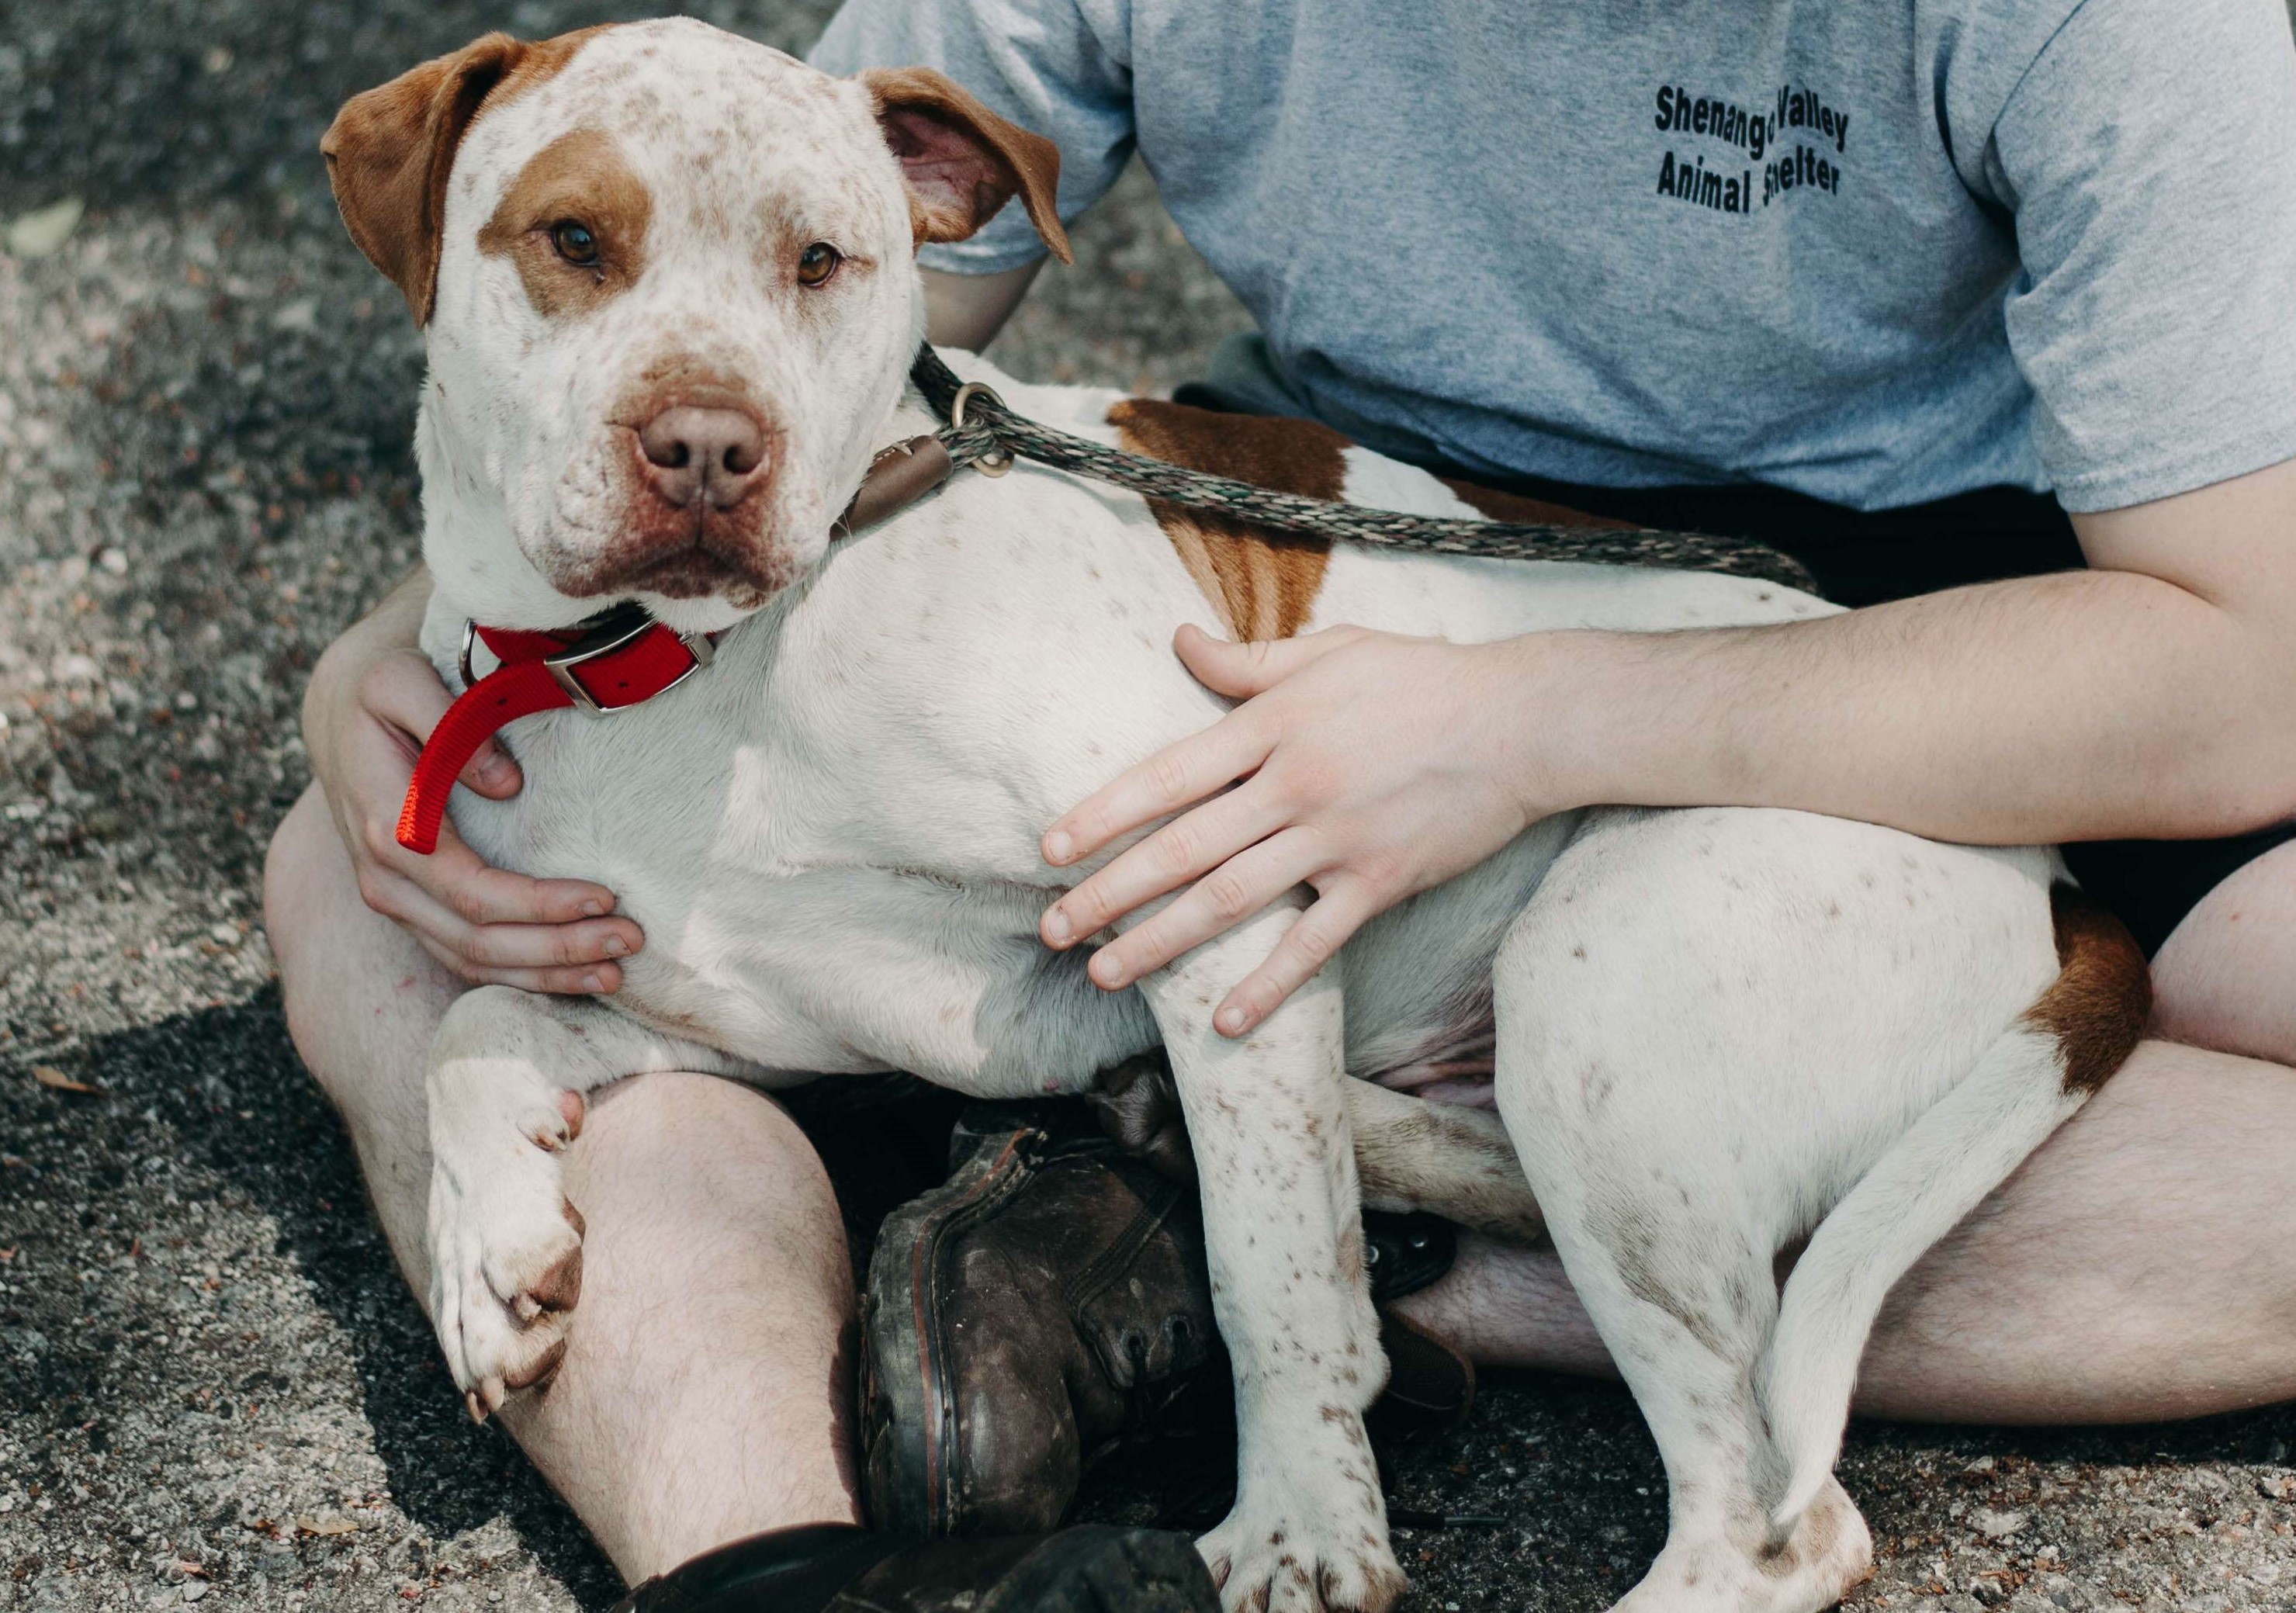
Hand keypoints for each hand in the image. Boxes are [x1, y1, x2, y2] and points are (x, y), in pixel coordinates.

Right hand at [304, 577, 643, 991]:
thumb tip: (507, 784)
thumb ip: (450, 723)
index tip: (606, 896)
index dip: (539, 903)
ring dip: (548, 974)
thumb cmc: (382, 693)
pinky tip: (576, 976)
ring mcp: (398, 902)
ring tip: (617, 974)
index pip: (472, 889)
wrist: (340, 713)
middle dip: (559, 948)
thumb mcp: (402, 682)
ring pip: (474, 962)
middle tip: (631, 939)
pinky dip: (523, 976)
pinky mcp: (414, 910)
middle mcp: (387, 880)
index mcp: (389, 830)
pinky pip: (467, 959)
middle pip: (479, 939)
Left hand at [1038, 624, 1543, 1035]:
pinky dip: (1268, 985)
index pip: (1166, 777)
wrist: (1520, 721)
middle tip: (1053, 929)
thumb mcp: (1328, 652)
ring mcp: (1335, 838)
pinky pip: (1314, 944)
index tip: (1050, 850)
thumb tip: (1178, 639)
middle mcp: (1292, 785)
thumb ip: (1246, 661)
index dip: (1102, 816)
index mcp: (1272, 725)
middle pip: (1181, 847)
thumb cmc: (1420, 678)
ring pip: (1229, 899)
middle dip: (1109, 892)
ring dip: (1160, 942)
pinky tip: (1223, 1023)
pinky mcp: (1379, 881)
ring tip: (1104, 974)